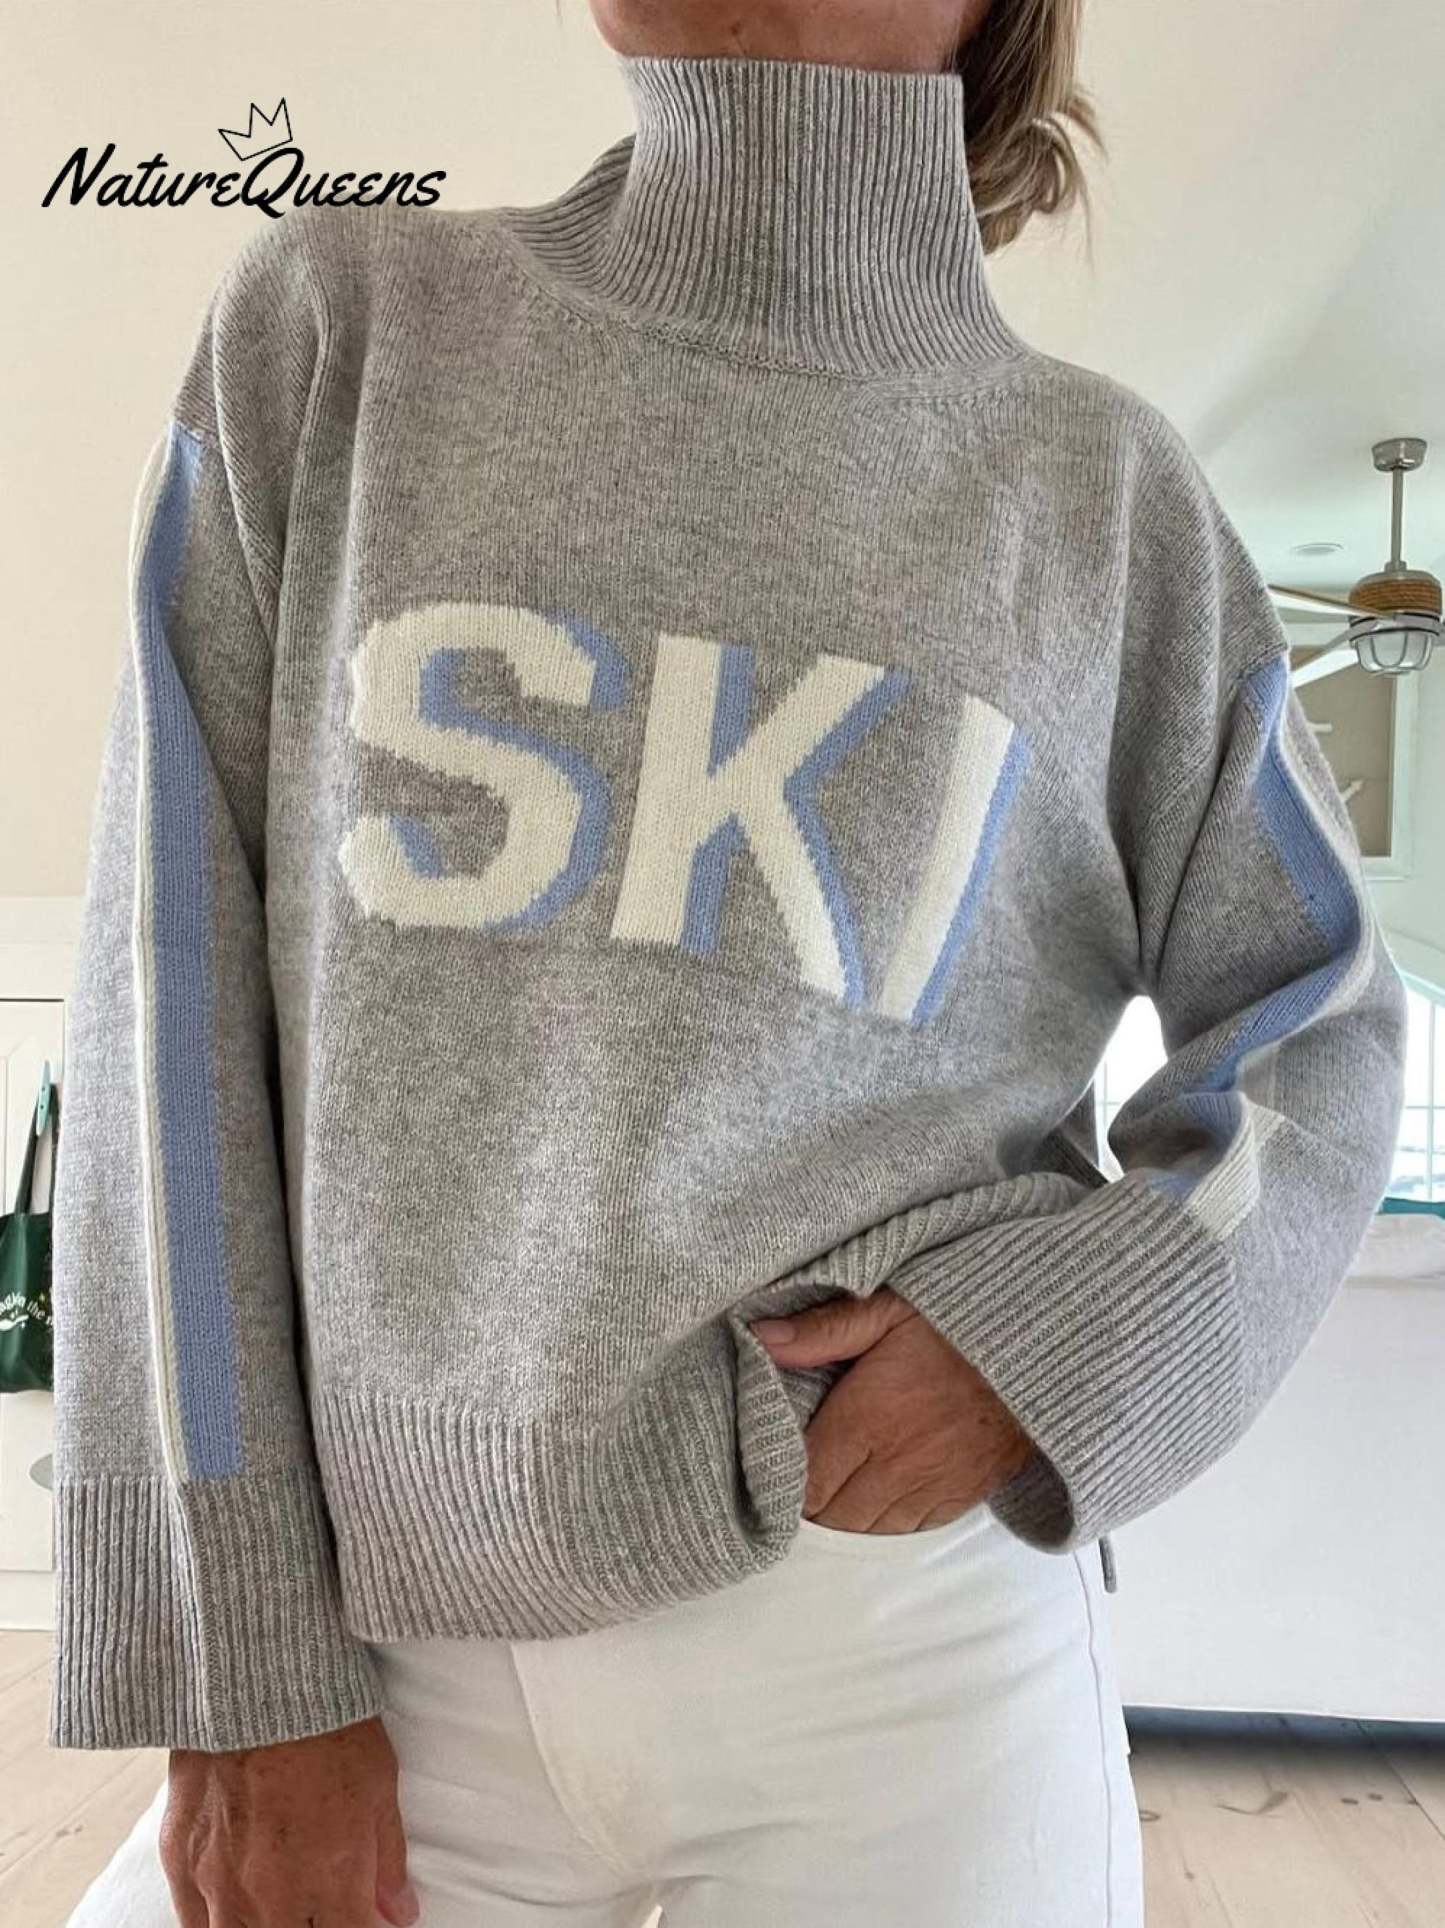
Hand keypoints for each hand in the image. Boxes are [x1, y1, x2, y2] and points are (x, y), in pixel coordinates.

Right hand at [160, 1715, 418, 1926]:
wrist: (261, 1681)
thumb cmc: (326, 1727)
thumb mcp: (379, 1787)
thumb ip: (387, 1861)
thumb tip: (399, 1912)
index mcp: (327, 1884)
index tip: (366, 1915)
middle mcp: (269, 1898)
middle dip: (313, 1927)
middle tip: (322, 1905)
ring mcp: (218, 1884)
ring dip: (264, 1927)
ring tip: (282, 1908)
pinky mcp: (180, 1860)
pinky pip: (192, 1921)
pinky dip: (214, 1921)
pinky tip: (233, 1908)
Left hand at [750, 1287, 1034, 1533]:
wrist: (1043, 1351)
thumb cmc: (960, 1323)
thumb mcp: (888, 1308)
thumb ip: (823, 1331)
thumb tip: (760, 1338)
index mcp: (866, 1418)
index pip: (803, 1480)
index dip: (781, 1480)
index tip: (772, 1465)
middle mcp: (894, 1464)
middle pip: (829, 1515)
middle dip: (807, 1503)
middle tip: (796, 1478)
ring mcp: (929, 1487)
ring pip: (866, 1530)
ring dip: (843, 1517)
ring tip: (832, 1491)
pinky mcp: (960, 1498)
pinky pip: (907, 1531)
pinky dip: (884, 1524)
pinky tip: (874, 1500)